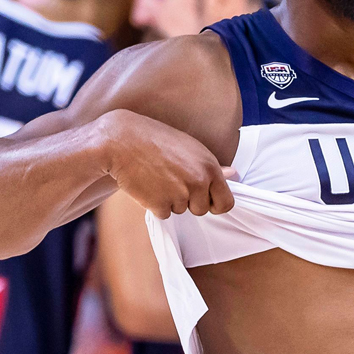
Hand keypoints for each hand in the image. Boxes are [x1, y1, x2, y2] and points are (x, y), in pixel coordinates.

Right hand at [95, 110, 235, 219]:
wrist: (121, 141)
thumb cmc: (155, 140)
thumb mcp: (189, 147)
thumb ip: (210, 166)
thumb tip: (232, 174)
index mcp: (210, 167)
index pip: (227, 202)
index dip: (216, 204)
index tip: (206, 200)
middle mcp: (199, 182)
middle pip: (202, 209)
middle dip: (189, 201)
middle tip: (172, 181)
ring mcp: (180, 194)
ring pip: (181, 210)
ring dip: (170, 200)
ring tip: (158, 178)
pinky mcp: (160, 204)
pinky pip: (163, 214)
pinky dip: (155, 205)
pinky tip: (148, 185)